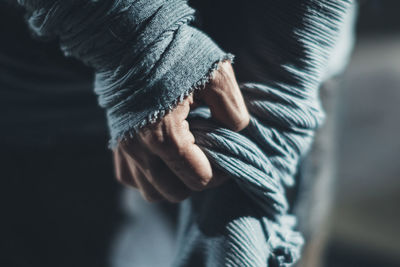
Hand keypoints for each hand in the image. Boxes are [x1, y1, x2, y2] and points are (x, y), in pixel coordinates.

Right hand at [113, 61, 248, 201]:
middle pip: (175, 192)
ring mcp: (124, 150)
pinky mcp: (116, 145)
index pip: (198, 179)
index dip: (220, 174)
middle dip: (197, 180)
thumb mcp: (216, 74)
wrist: (129, 37)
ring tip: (186, 161)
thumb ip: (232, 109)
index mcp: (165, 135)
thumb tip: (237, 132)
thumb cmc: (174, 52)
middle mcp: (140, 149)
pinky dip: (149, 177)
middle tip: (208, 158)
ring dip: (173, 184)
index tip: (226, 156)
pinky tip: (162, 158)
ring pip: (151, 192)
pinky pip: (131, 179)